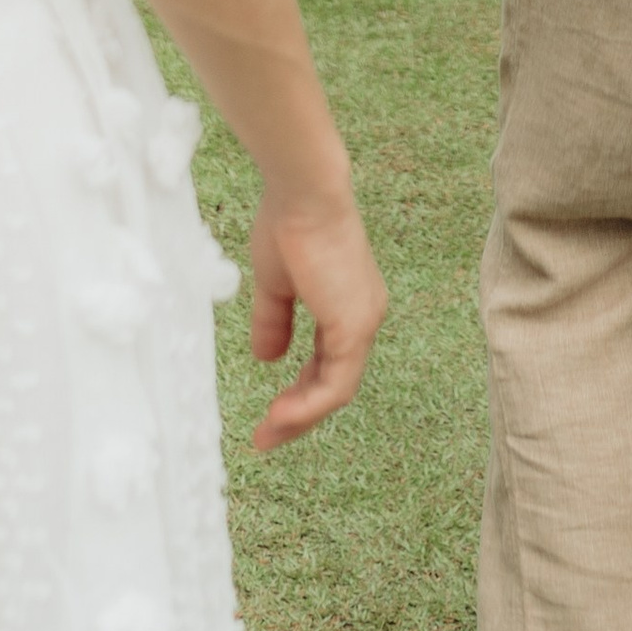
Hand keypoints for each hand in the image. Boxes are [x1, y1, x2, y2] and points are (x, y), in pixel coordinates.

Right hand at [247, 182, 385, 450]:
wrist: (304, 194)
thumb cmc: (289, 224)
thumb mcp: (276, 285)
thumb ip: (275, 322)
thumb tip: (267, 359)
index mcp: (347, 304)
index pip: (326, 362)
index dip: (299, 390)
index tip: (271, 412)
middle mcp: (364, 316)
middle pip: (335, 382)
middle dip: (300, 413)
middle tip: (267, 436)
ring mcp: (363, 323)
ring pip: (338, 389)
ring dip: (302, 417)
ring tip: (268, 435)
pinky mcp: (355, 327)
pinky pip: (336, 383)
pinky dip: (308, 405)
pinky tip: (280, 417)